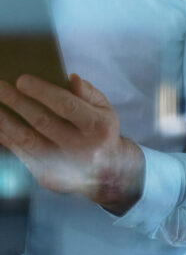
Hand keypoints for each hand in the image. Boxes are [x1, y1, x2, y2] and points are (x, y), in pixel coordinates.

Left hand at [0, 74, 143, 214]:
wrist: (106, 173)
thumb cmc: (101, 132)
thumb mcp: (105, 110)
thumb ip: (89, 93)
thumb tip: (71, 78)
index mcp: (99, 127)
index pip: (67, 106)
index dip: (43, 92)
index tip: (22, 79)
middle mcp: (82, 147)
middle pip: (43, 122)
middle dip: (18, 102)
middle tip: (0, 87)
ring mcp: (63, 165)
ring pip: (27, 140)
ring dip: (6, 121)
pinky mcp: (47, 176)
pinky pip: (20, 154)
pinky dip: (7, 138)